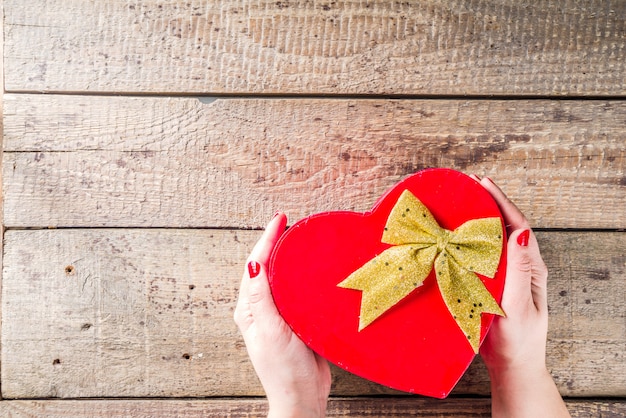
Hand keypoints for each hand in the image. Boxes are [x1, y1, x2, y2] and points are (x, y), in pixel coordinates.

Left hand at [234, 213, 330, 417]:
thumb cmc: (284, 370)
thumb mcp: (271, 331)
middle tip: (290, 223)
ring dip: (288, 256)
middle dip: (276, 243)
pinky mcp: (294, 320)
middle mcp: (261, 308)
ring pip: (281, 277)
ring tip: (299, 237)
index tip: (279, 219)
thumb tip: (254, 263)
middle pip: (266, 266)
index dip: (267, 239)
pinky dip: (301, 274)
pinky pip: (295, 290)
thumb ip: (263, 298)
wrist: (302, 396)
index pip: (255, 264)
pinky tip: (311, 267)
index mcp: (250, 308)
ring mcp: (277, 313)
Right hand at [474, 176, 569, 417]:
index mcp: (531, 269)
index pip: (519, 226)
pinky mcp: (491, 285)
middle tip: (468, 186)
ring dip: (477, 221)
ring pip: (492, 241)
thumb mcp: (519, 305)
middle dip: (489, 204)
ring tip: (458, 204)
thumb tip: (521, 233)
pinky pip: (480, 257)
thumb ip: (519, 271)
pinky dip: (468, 243)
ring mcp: (505, 276)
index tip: (484, 183)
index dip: (502, 202)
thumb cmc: (518, 341)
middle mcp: (520, 268)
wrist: (510, 366)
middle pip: (506, 228)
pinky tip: (453, 238)